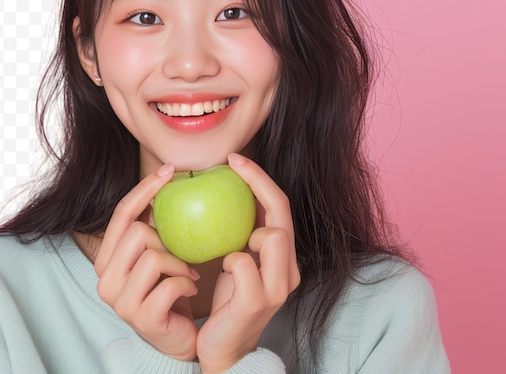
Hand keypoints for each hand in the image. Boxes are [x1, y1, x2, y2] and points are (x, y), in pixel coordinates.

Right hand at [94, 163, 199, 361]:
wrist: (178, 338)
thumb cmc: (168, 289)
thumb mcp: (158, 254)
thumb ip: (155, 227)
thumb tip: (172, 178)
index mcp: (107, 258)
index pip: (122, 213)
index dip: (145, 188)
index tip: (170, 171)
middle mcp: (105, 278)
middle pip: (138, 231)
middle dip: (167, 238)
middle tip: (181, 253)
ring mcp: (120, 300)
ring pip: (154, 255)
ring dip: (179, 263)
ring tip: (187, 273)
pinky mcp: (141, 317)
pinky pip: (169, 284)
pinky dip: (186, 283)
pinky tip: (189, 288)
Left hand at [196, 153, 299, 372]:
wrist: (226, 349)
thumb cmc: (228, 299)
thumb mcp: (237, 260)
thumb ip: (241, 233)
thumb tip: (221, 193)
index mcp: (284, 256)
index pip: (280, 206)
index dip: (260, 178)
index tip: (235, 159)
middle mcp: (289, 269)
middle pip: (282, 213)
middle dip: (257, 181)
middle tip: (231, 163)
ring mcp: (277, 287)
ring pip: (272, 235)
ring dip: (246, 233)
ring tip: (230, 250)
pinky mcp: (258, 302)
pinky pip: (241, 262)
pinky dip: (230, 261)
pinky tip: (222, 272)